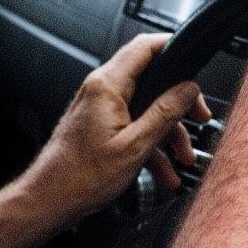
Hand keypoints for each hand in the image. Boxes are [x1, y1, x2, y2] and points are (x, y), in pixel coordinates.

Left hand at [17, 33, 210, 227]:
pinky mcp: (100, 126)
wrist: (48, 202)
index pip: (144, 47)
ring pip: (146, 108)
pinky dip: (151, 145)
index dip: (172, 45)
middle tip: (199, 117)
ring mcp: (100, 108)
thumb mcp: (135, 146)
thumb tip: (188, 90)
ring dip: (168, 132)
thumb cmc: (79, 178)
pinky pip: (134, 126)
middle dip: (180, 102)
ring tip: (183, 158)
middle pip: (152, 81)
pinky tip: (164, 171)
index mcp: (107, 86)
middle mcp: (101, 91)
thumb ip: (164, 113)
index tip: (193, 58)